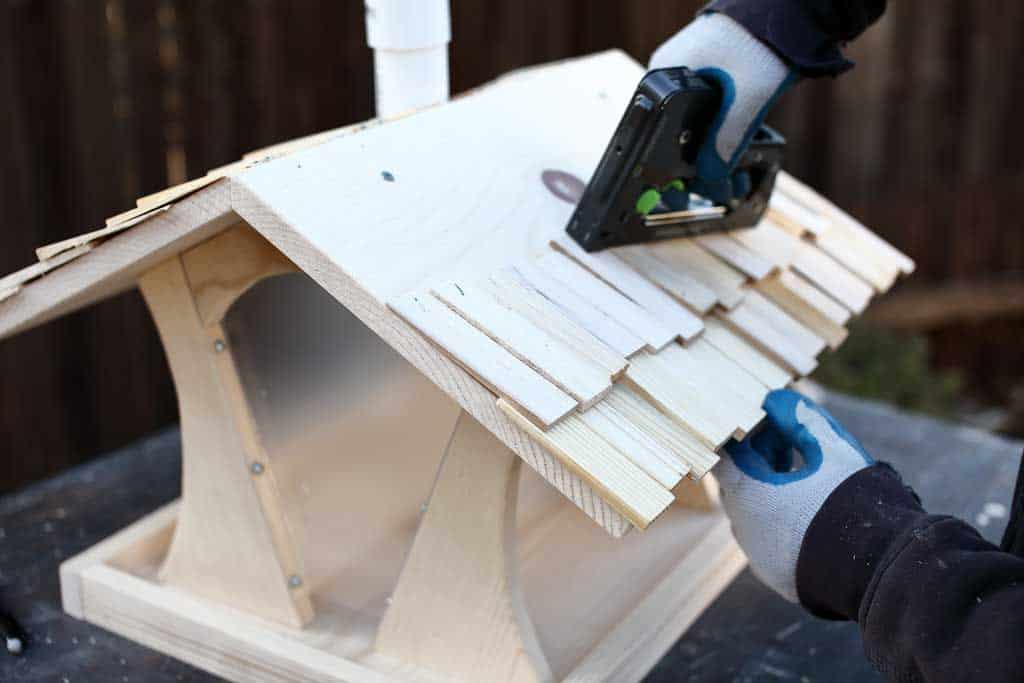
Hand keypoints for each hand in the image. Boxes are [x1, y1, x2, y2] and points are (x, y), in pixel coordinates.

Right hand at [649, 12, 796, 203]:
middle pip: (671, 130)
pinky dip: (717, 129)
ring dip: (708, 146)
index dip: (666, 164)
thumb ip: (728, 139)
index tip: (679, 189)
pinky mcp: (708, 72)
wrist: (789, 10)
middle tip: (712, 185)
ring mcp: (689, 71)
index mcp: (664, 75)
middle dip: (693, 161)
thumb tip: (710, 175)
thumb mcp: (748, 98)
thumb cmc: (763, 41)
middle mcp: (670, 72)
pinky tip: (731, 143)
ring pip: (691, 122)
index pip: (653, 130)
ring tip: (727, 171)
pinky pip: (704, 110)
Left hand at [716, 389, 873, 601]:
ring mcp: (758, 555)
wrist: (882, 568)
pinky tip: (805, 506)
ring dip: (768, 488)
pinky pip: (766, 539)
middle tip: (784, 436)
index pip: (726, 454)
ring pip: (751, 513)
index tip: (764, 418)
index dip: (746, 432)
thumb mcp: (832, 449)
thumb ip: (801, 419)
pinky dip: (777, 519)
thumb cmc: (854, 501)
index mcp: (748, 495)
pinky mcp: (776, 574)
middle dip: (759, 457)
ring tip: (801, 469)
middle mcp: (744, 528)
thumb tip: (775, 398)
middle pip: (739, 482)